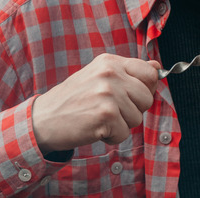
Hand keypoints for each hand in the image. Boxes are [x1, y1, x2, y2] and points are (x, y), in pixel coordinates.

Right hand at [32, 54, 160, 153]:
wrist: (43, 120)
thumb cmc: (73, 100)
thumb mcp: (99, 77)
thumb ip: (128, 73)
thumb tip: (157, 67)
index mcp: (110, 62)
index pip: (149, 72)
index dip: (145, 89)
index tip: (130, 96)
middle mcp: (110, 74)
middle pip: (147, 98)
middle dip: (132, 110)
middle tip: (109, 110)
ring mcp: (108, 93)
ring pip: (137, 118)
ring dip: (120, 125)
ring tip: (99, 118)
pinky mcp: (105, 115)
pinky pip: (124, 134)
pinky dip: (111, 137)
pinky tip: (94, 128)